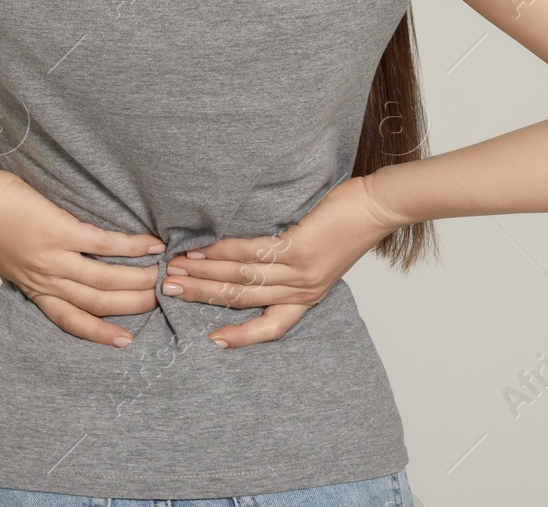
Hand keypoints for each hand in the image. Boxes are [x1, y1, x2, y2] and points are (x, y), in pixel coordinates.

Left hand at [0, 167, 166, 347]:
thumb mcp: (11, 262)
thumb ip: (35, 272)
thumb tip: (55, 273)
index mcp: (35, 289)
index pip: (70, 321)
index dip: (99, 334)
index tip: (126, 343)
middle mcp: (46, 280)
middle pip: (96, 303)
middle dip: (132, 305)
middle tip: (160, 300)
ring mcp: (54, 257)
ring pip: (104, 279)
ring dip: (138, 279)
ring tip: (162, 276)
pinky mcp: (60, 232)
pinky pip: (103, 245)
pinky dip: (131, 247)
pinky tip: (152, 246)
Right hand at [162, 172, 408, 348]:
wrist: (378, 206)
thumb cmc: (347, 225)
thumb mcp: (320, 256)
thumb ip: (289, 265)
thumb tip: (249, 258)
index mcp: (308, 296)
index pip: (273, 326)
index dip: (242, 336)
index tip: (212, 341)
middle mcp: (303, 289)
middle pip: (244, 300)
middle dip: (203, 297)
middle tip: (169, 290)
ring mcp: (300, 270)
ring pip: (242, 279)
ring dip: (205, 275)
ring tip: (177, 269)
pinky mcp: (298, 248)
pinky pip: (252, 253)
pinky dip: (223, 251)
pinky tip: (203, 249)